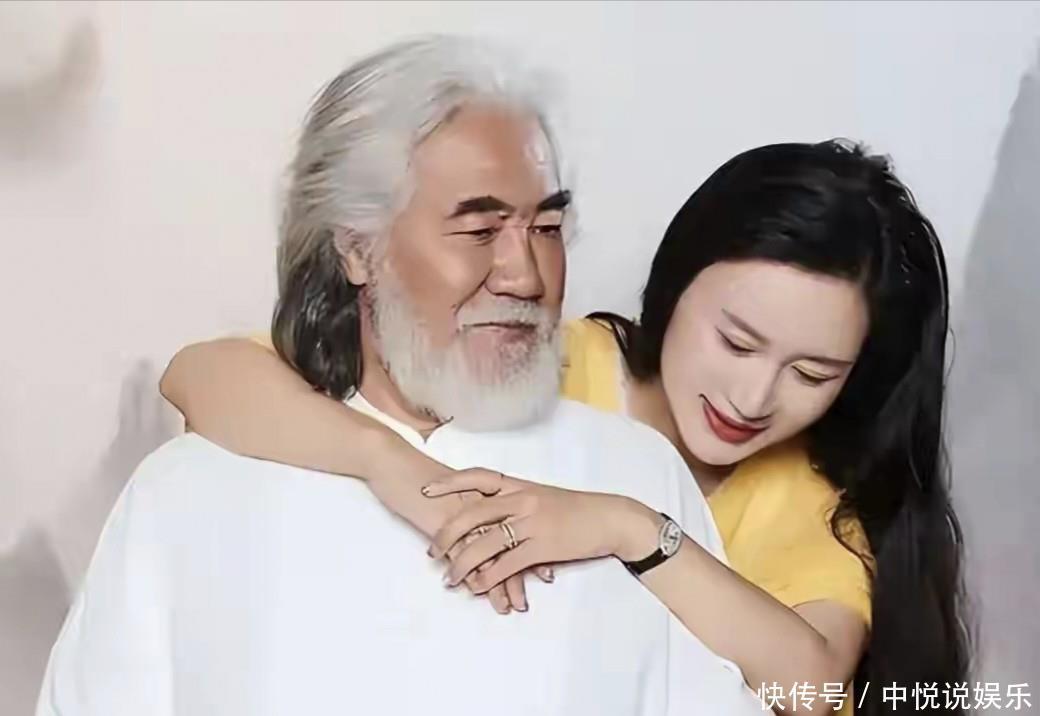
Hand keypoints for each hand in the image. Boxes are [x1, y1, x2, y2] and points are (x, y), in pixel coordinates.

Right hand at [367, 457, 550, 613]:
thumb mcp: (452, 489)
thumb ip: (470, 505)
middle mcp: (480, 503)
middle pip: (511, 539)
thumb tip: (481, 525)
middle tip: (542, 585)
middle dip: (527, 565)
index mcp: (485, 492)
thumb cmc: (417, 475)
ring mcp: (463, 515)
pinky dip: (474, 577)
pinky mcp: (443, 526)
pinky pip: (464, 557)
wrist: (391, 462)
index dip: (536, 543)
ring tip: (513, 605)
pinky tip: (479, 593)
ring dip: (503, 582)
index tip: (549, 564)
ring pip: (491, 553)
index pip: (518, 523)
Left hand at [423, 470, 635, 592]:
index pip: (477, 477)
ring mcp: (532, 522)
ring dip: (463, 563)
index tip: (426, 491)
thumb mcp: (542, 497)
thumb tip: (488, 515)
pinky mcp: (543, 546)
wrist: (610, 518)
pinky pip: (508, 563)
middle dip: (447, 534)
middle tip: (432, 552)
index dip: (450, 484)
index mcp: (519, 485)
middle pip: (473, 513)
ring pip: (486, 542)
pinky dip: (489, 577)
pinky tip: (478, 586)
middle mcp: (522, 500)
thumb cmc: (576, 509)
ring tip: (450, 578)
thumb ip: (515, 502)